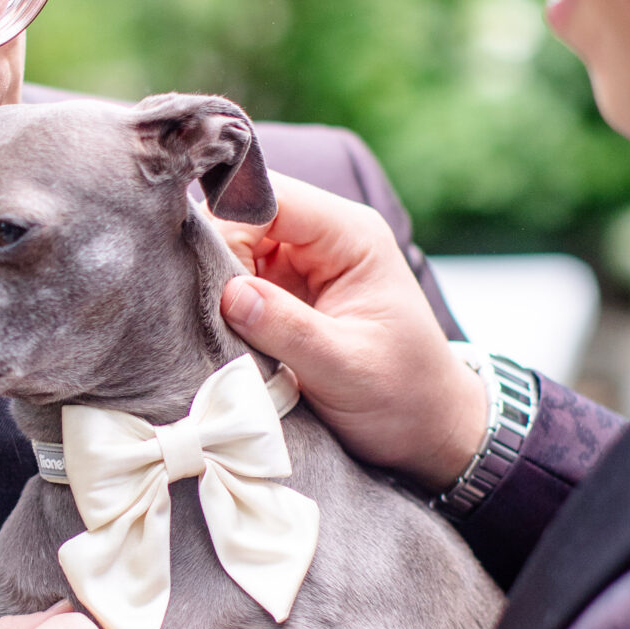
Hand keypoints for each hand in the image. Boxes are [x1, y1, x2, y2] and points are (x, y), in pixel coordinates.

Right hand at [219, 173, 486, 491]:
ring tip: (208, 325)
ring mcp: (303, 263)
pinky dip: (221, 302)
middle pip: (243, 216)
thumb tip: (229, 293)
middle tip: (202, 309)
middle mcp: (325, 238)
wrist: (427, 430)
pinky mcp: (286, 292)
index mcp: (351, 236)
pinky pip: (237, 279)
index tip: (205, 276)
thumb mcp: (345, 367)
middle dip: (216, 256)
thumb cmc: (402, 395)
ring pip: (233, 247)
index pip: (271, 199)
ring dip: (216, 282)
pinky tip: (215, 331)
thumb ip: (288, 328)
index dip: (228, 226)